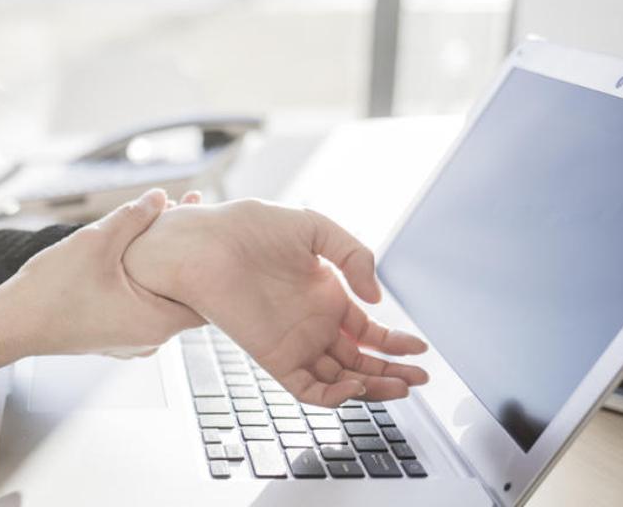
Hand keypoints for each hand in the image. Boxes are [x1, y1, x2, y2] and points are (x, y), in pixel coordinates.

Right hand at [0, 189, 204, 358]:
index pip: (209, 296)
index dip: (211, 258)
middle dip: (184, 254)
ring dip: (160, 267)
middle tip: (186, 216)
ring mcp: (130, 341)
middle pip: (184, 294)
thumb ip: (135, 217)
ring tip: (159, 229)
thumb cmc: (52, 291)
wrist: (11, 324)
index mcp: (157, 323)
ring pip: (159, 299)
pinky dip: (141, 282)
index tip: (208, 227)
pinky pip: (138, 306)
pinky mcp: (112, 336)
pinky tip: (129, 254)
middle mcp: (150, 339)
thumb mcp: (97, 242)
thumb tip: (160, 196)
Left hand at [122, 199, 428, 405]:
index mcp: (324, 295)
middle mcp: (311, 323)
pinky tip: (356, 385)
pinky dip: (334, 395)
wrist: (201, 241)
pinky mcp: (272, 356)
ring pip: (340, 379)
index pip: (367, 331)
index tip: (421, 348)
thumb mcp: (312, 228)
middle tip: (420, 376)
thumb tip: (376, 298)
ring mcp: (293, 342)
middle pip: (360, 361)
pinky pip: (307, 388)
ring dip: (372, 387)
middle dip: (392, 371)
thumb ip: (353, 255)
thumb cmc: (246, 227)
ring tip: (402, 385)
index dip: (395, 343)